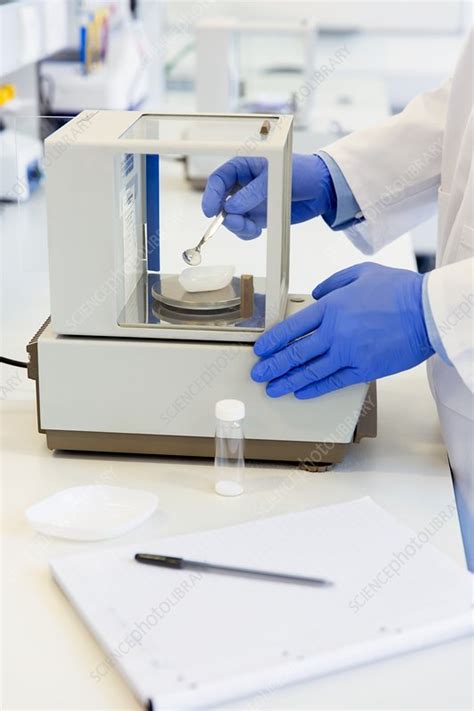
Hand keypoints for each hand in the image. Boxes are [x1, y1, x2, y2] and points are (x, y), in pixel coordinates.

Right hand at [201, 154, 336, 238]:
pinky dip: (246, 233)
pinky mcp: (258, 216)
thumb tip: (231, 208)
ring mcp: (249, 202)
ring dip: (238, 226)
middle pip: (221, 202)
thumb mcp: (276, 179)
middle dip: (226, 216)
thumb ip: (253, 193)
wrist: (322, 189)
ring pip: (231, 218)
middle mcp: (243, 185)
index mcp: (244, 166)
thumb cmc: (301, 173)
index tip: (209, 211)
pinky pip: (244, 228)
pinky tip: (257, 231)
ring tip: (253, 228)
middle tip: (238, 223)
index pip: (219, 179)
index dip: (211, 195)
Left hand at [251, 263, 433, 398]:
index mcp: (331, 307)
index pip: (291, 328)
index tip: (261, 349)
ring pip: (309, 371)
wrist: (427, 311)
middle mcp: (335, 332)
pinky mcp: (364, 369)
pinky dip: (315, 389)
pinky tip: (301, 392)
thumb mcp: (361, 272)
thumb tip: (316, 294)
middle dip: (273, 366)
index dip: (272, 341)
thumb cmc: (398, 291)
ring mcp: (348, 353)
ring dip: (287, 381)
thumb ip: (333, 282)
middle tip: (258, 374)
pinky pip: (333, 382)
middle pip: (295, 353)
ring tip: (273, 388)